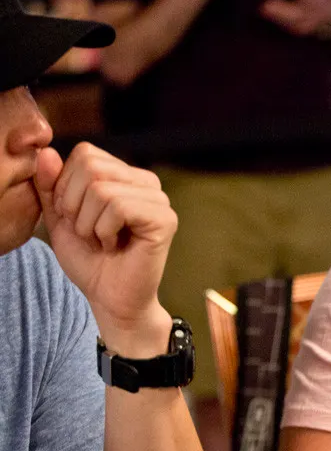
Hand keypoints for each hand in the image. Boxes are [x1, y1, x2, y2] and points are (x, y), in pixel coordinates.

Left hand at [36, 144, 175, 355]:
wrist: (110, 298)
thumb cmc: (90, 261)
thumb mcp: (59, 218)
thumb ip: (50, 186)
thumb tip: (46, 152)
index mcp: (126, 176)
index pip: (86, 154)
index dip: (66, 185)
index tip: (75, 217)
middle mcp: (148, 183)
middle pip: (92, 166)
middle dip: (74, 203)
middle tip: (87, 232)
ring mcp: (159, 200)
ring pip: (102, 188)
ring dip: (88, 222)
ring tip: (101, 241)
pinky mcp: (165, 220)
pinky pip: (118, 207)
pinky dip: (104, 230)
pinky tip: (114, 245)